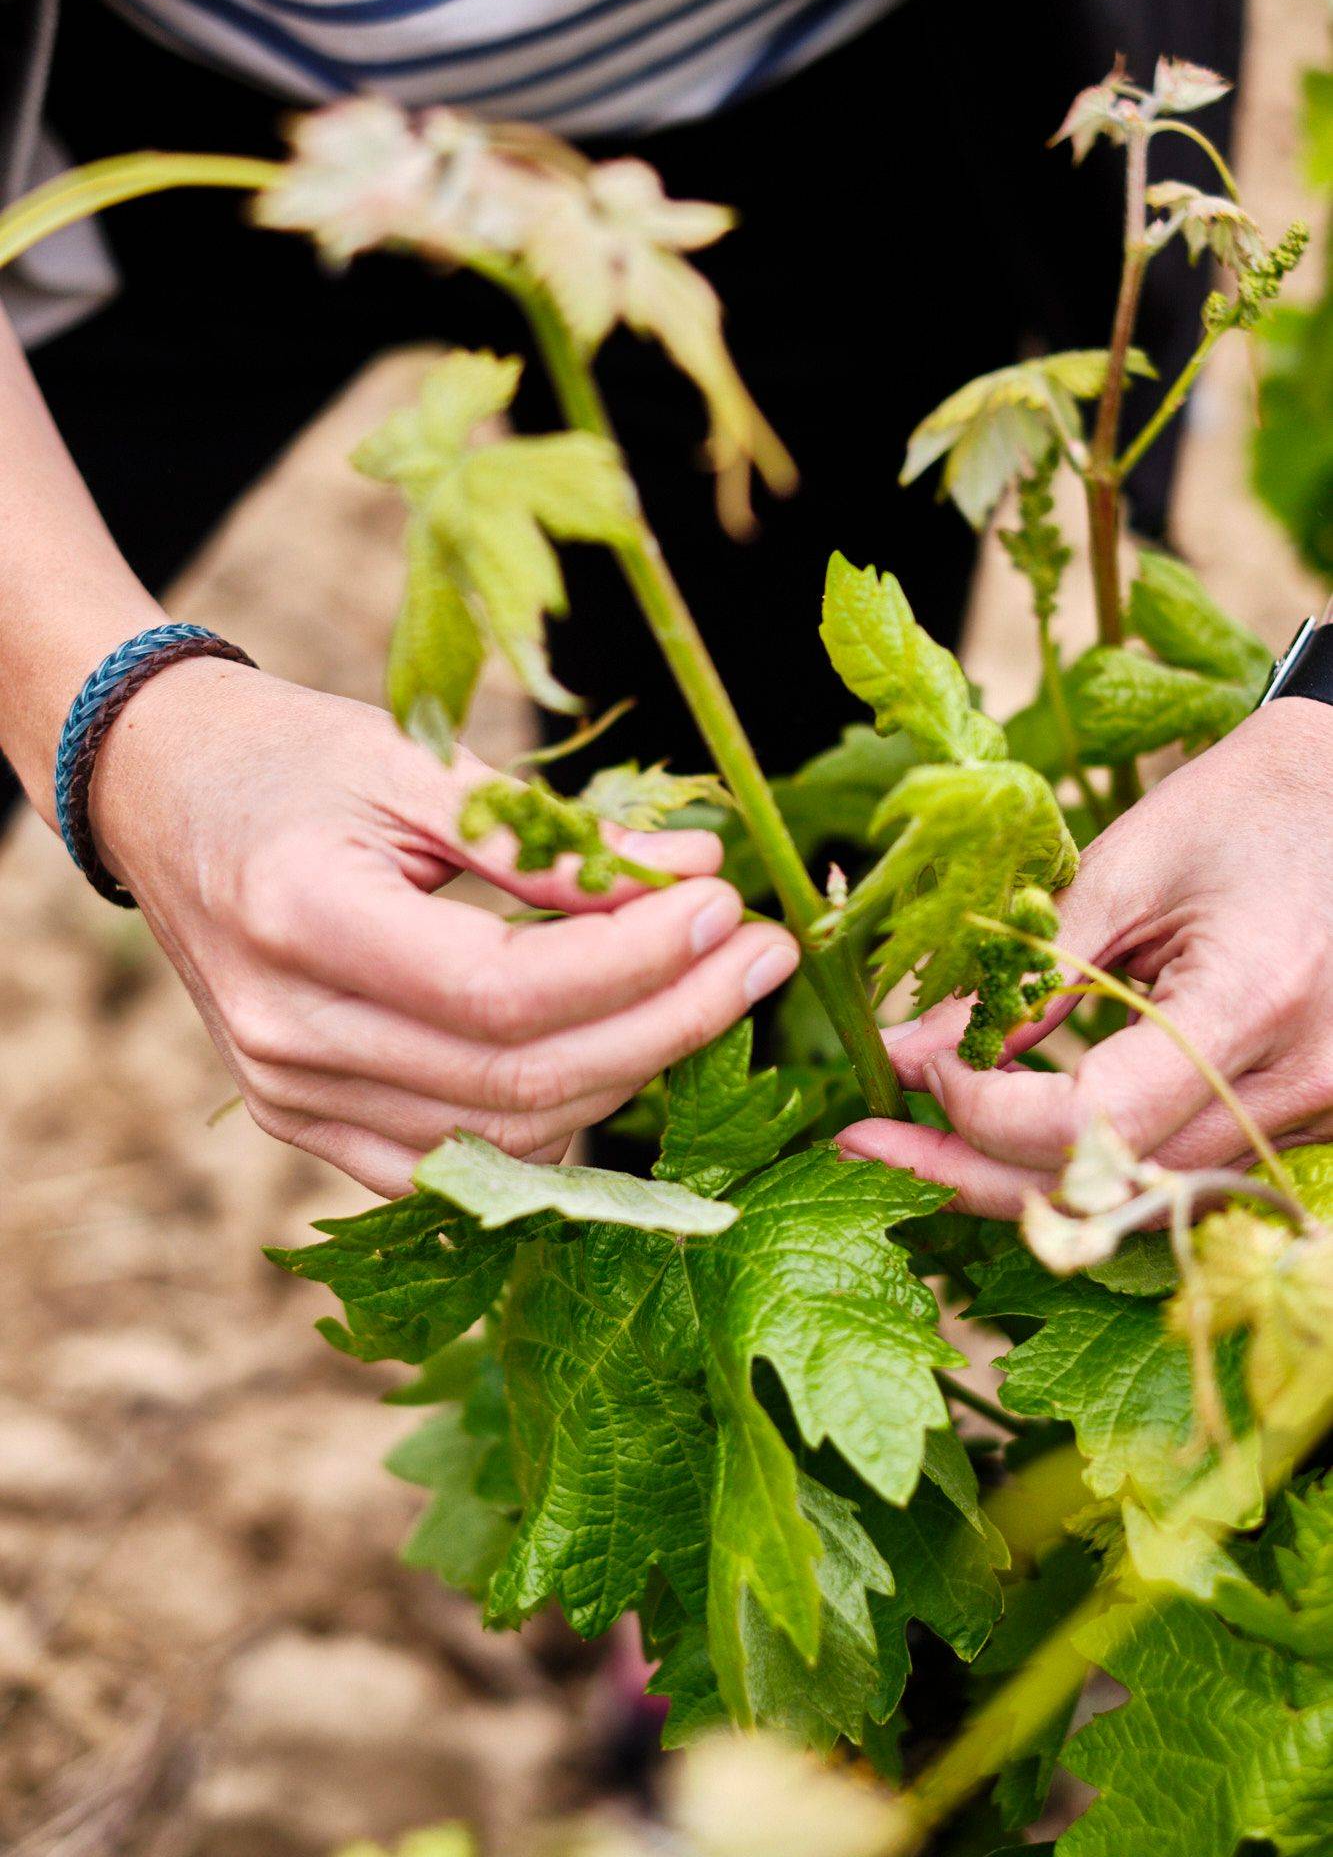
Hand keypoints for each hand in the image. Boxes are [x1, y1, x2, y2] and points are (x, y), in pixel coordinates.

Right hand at [90, 661, 798, 1194]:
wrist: (162, 796)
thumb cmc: (291, 759)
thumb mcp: (414, 762)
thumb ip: (549, 834)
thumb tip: (692, 871)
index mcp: (301, 918)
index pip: (501, 989)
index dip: (635, 964)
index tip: (725, 908)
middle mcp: (288, 1031)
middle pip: (517, 1078)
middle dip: (666, 1023)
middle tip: (757, 955)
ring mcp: (287, 1093)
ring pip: (502, 1137)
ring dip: (627, 1072)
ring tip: (707, 990)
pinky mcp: (301, 1121)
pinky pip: (454, 1164)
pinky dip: (550, 1123)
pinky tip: (620, 1052)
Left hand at [839, 700, 1332, 1212]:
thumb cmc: (1250, 807)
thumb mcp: (1126, 870)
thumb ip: (1023, 973)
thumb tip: (911, 1051)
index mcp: (1252, 999)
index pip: (1095, 1118)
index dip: (988, 1111)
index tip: (923, 1066)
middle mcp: (1302, 1082)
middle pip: (1111, 1183)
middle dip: (975, 1174)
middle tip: (869, 1146)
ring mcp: (1321, 1113)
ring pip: (1144, 1195)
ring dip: (1026, 1180)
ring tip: (926, 1145)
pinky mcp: (1316, 1120)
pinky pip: (1185, 1171)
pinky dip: (1093, 1163)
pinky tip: (1018, 1137)